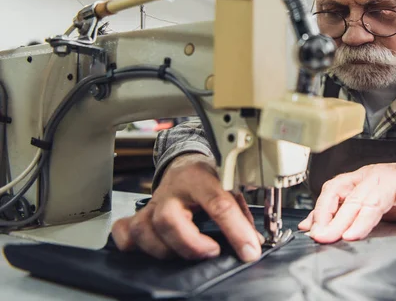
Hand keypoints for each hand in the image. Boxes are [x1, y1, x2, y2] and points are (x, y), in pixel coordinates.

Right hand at [111, 154, 263, 261]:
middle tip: (212, 251)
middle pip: (168, 219)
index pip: (218, 204)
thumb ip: (241, 213)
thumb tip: (254, 242)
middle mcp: (172, 189)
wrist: (186, 161)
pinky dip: (131, 244)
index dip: (236, 230)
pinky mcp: (141, 213)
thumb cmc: (209, 174)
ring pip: (144, 230)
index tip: (249, 250)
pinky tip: (150, 247)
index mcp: (200, 176)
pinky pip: (124, 231)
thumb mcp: (230, 185)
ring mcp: (153, 202)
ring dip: (166, 250)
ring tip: (187, 252)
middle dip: (191, 244)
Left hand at [298, 163, 395, 242]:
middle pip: (337, 191)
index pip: (331, 190)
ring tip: (330, 236)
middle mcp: (367, 175)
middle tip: (317, 234)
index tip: (308, 228)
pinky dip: (363, 220)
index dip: (318, 209)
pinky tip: (354, 232)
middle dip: (323, 214)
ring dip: (340, 220)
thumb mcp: (378, 207)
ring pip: (354, 199)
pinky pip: (375, 203)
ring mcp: (381, 177)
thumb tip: (328, 228)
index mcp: (360, 178)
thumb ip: (355, 214)